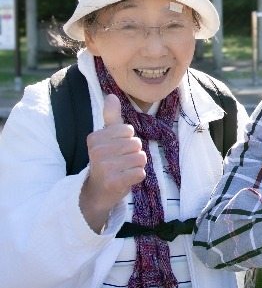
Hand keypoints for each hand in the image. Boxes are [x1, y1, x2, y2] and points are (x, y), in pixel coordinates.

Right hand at [79, 94, 146, 232]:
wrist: (97, 191)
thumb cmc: (106, 161)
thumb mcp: (106, 138)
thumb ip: (111, 117)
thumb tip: (111, 96)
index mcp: (95, 138)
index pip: (129, 130)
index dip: (128, 140)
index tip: (116, 150)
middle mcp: (97, 151)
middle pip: (136, 144)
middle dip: (134, 154)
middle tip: (121, 163)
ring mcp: (104, 167)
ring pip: (141, 158)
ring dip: (137, 166)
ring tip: (124, 170)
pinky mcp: (114, 182)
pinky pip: (140, 173)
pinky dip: (138, 176)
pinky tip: (126, 179)